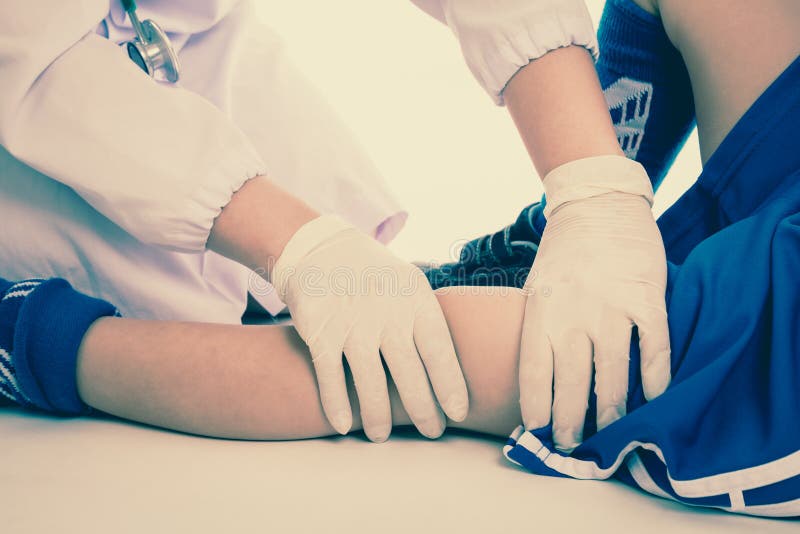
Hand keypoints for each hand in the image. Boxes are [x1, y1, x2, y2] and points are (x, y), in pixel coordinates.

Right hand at [272, 215, 468, 442]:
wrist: (321, 250)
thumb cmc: (375, 277)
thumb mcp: (409, 283)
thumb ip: (428, 320)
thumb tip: (456, 366)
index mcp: (415, 301)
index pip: (439, 350)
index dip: (450, 385)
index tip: (458, 413)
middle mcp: (386, 315)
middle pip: (409, 373)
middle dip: (422, 410)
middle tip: (431, 432)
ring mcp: (352, 325)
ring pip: (370, 383)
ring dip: (378, 416)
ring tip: (381, 436)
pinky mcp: (321, 333)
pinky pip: (331, 377)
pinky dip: (337, 404)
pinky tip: (344, 426)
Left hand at [520, 156, 670, 451]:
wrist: (598, 204)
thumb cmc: (562, 253)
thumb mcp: (536, 288)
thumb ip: (539, 329)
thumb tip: (542, 379)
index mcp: (541, 311)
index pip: (534, 372)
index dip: (535, 407)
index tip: (537, 431)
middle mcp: (574, 314)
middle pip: (572, 383)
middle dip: (571, 421)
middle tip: (572, 445)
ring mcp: (612, 307)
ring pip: (613, 375)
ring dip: (610, 411)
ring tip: (608, 433)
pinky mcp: (647, 299)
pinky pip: (653, 349)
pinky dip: (654, 378)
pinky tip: (652, 398)